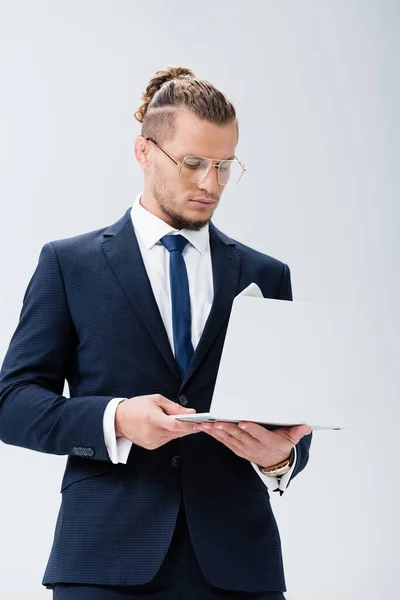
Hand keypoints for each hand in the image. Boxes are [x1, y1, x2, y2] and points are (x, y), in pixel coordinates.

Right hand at [115, 394, 199, 449]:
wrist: (118, 419)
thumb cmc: (136, 407)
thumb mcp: (156, 400)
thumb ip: (174, 407)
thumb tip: (190, 412)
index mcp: (153, 418)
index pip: (175, 425)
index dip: (189, 424)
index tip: (198, 422)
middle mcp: (153, 432)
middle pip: (177, 432)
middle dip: (188, 427)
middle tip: (196, 421)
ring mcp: (152, 441)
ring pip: (173, 437)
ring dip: (179, 430)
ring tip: (182, 422)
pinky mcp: (151, 446)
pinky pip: (167, 440)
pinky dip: (171, 434)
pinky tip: (169, 427)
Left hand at [195, 421, 311, 467]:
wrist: (275, 463)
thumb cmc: (282, 445)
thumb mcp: (291, 440)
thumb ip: (296, 432)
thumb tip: (306, 427)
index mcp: (267, 442)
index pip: (259, 435)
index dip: (251, 429)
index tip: (242, 423)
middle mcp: (254, 446)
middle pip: (240, 436)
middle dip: (227, 428)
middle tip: (216, 421)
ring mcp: (244, 449)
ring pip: (229, 439)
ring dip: (216, 432)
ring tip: (206, 424)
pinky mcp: (237, 449)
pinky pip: (224, 442)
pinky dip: (215, 435)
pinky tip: (207, 428)